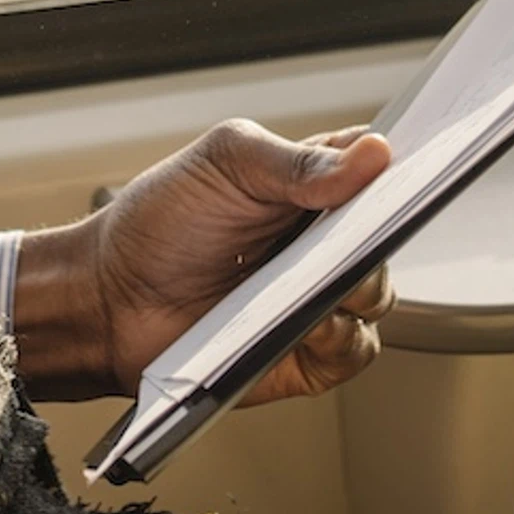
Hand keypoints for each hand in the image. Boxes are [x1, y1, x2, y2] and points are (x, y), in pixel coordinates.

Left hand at [11, 122, 395, 404]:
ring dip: (362, 289)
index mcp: (311, 184)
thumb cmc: (160, 222)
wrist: (107, 299)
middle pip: (388, 236)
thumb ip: (299, 162)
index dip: (399, 170)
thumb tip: (374, 157)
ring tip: (325, 284)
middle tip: (363, 230)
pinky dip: (342, 339)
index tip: (406, 171)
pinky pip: (353, 352)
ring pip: (378, 296)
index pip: (378, 170)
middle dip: (383, 233)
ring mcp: (316, 299)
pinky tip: (312, 324)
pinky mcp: (305, 355)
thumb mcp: (227, 163)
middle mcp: (322, 242)